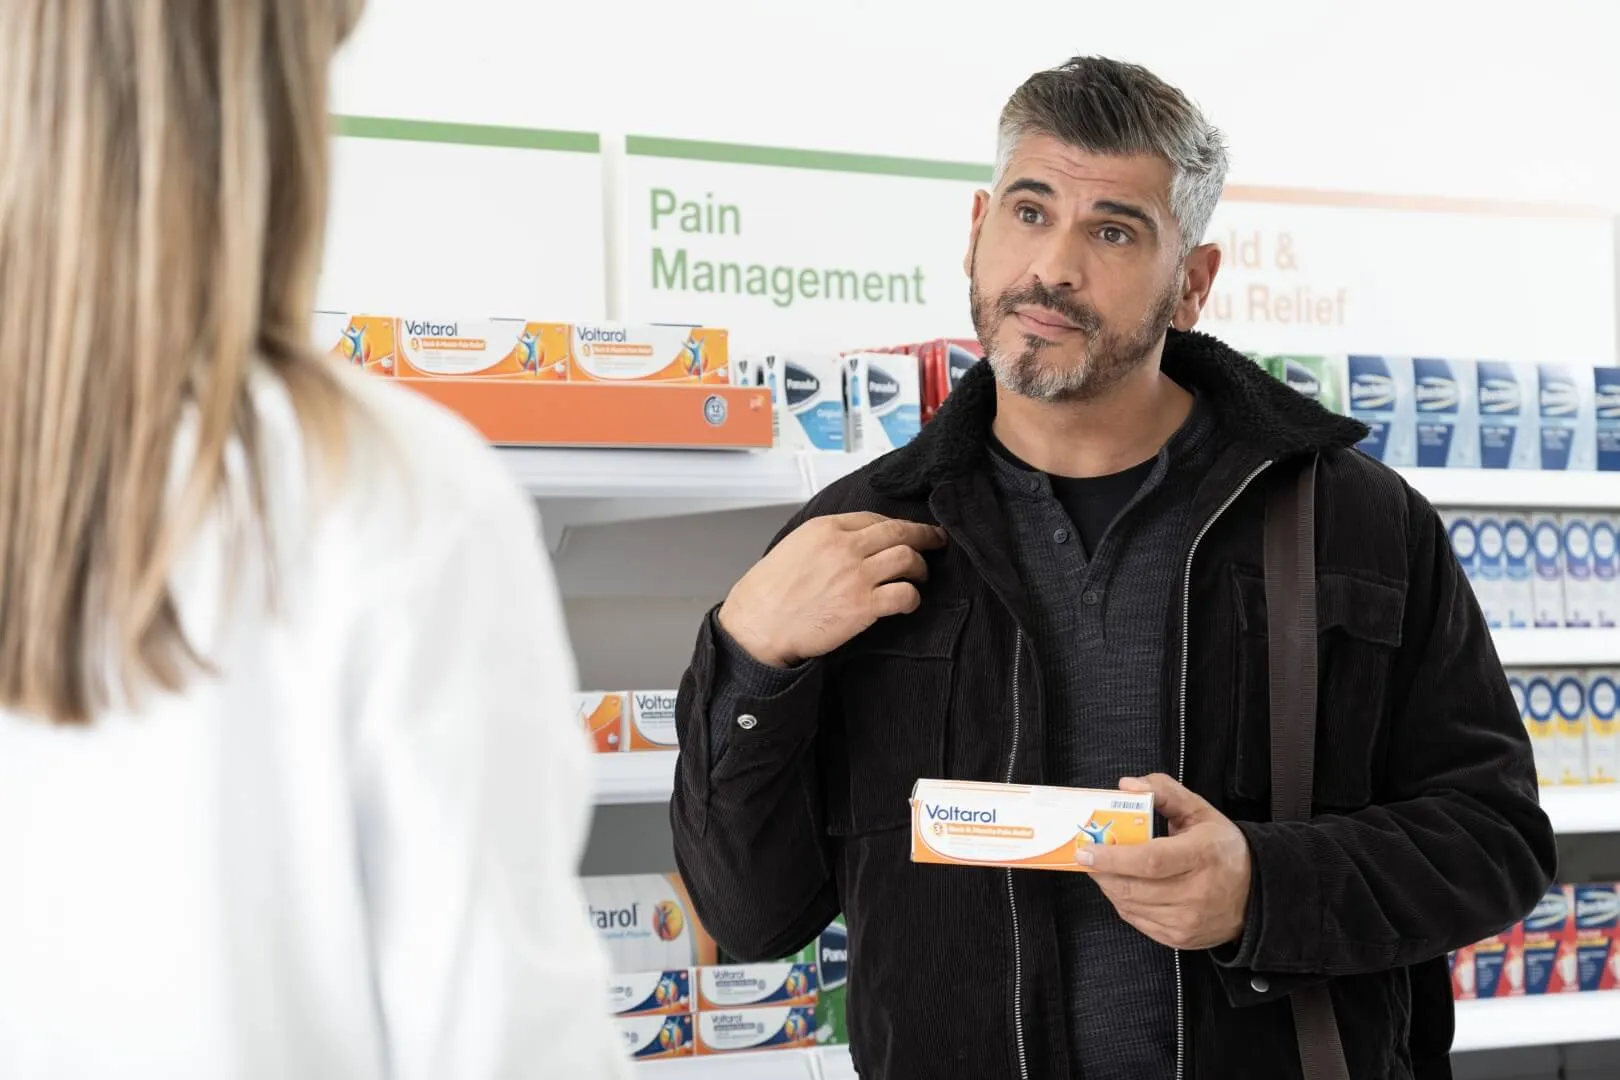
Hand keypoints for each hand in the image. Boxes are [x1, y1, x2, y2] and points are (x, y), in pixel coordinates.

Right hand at [717, 512, 947, 667]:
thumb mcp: (793, 547)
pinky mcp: (863, 605)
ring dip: (921, 567)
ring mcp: (856, 575)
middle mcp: (844, 547)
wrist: (759, 625)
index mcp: (825, 528)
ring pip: (908, 558)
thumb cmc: (768, 593)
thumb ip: (824, 542)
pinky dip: (913, 597)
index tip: (905, 532)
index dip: (895, 526)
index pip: (873, 518)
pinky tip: (909, 602)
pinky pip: (904, 594)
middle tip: (936, 540)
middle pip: (899, 531)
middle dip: (924, 535)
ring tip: (921, 576)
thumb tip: (849, 545)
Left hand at [1081, 773, 1251, 951]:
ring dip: (1109, 886)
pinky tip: (1123, 886)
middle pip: (1134, 887)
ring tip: (1103, 869)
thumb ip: (1164, 791)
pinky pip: (1137, 920)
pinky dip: (1123, 903)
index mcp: (1202, 855)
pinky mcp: (1180, 938)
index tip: (1087, 850)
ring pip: (1130, 905)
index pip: (1150, 861)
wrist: (1256, 893)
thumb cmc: (1222, 849)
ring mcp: (1188, 920)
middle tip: (1087, 857)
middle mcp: (1196, 892)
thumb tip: (1127, 785)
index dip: (1113, 857)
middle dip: (1102, 872)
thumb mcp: (1199, 810)